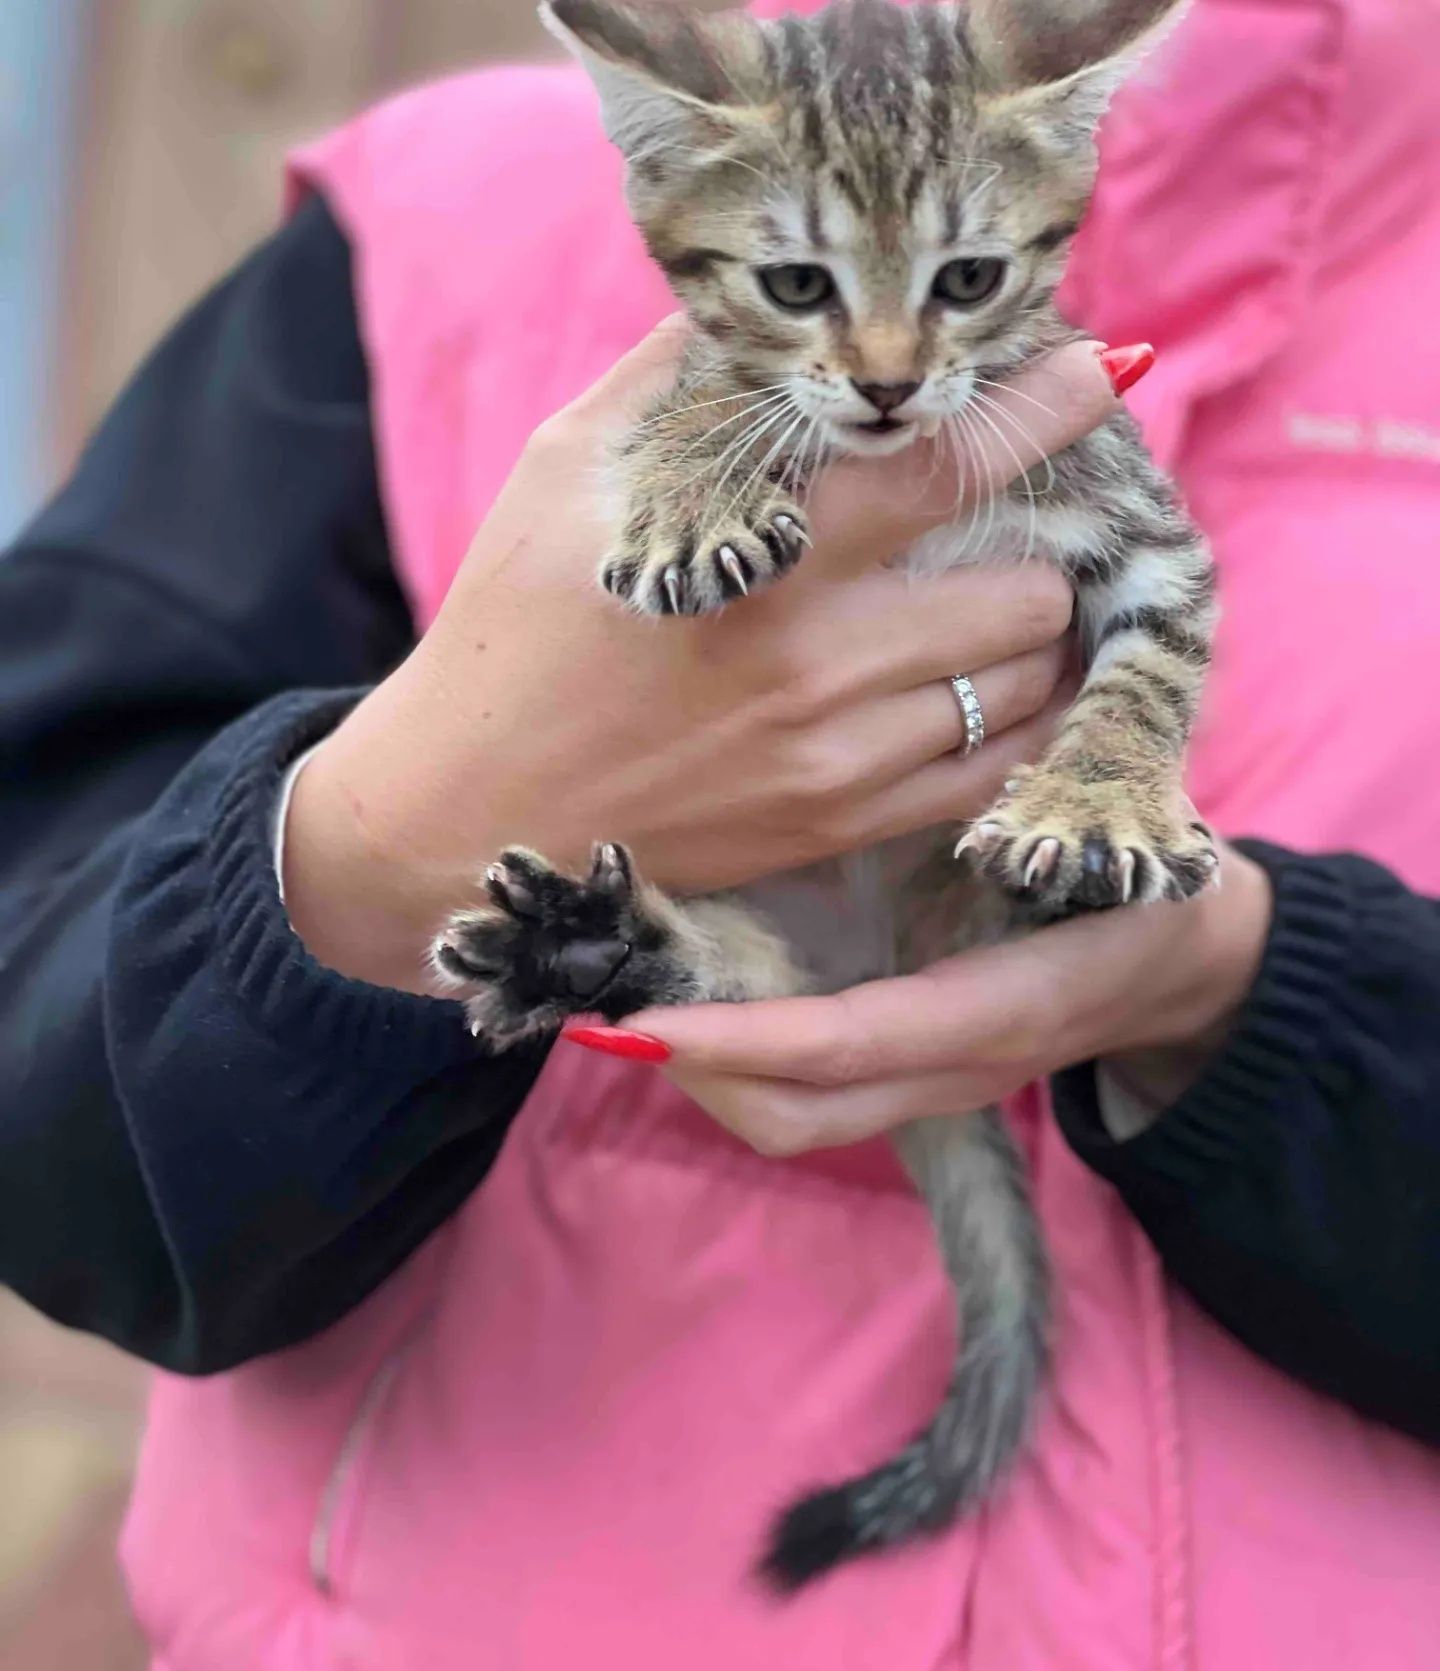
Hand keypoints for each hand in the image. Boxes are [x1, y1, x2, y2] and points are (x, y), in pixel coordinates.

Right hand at [284, 319, 1122, 991]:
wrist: (467, 814)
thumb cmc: (509, 634)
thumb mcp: (563, 479)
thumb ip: (669, 384)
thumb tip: (750, 312)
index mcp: (761, 561)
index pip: (944, 465)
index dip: (1040, 410)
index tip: (1099, 371)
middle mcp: (821, 667)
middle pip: (1028, 592)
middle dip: (1034, 546)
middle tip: (1006, 528)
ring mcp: (840, 762)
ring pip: (1026, 687)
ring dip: (1031, 638)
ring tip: (993, 606)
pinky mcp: (839, 830)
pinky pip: (990, 775)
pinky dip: (1013, 723)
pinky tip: (983, 689)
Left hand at [614, 847, 1272, 1154]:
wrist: (1185, 960)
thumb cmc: (1142, 870)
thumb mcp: (1106, 833)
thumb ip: (1032, 804)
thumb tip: (945, 729)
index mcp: (1005, 1005)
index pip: (857, 1042)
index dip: (750, 1038)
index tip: (649, 1019)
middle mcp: (959, 1067)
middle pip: (804, 1115)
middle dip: (702, 1074)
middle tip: (610, 1009)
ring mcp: (935, 1085)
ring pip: (795, 1121)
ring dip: (708, 1078)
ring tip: (631, 1008)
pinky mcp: (912, 1075)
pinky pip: (808, 1098)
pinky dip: (738, 1066)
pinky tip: (693, 1003)